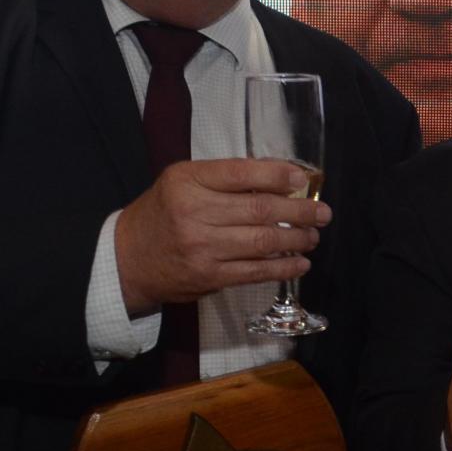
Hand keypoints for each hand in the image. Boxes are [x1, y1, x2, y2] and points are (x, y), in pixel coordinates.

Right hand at [116, 158, 331, 315]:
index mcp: (188, 181)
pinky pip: (255, 271)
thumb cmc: (164, 213)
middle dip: (300, 212)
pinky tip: (300, 262)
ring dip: (296, 240)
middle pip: (259, 210)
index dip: (277, 175)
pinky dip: (283, 267)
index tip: (302, 180)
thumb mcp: (184, 182)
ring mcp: (202, 248)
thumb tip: (282, 177)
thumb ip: (226, 178)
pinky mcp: (209, 276)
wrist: (128, 258)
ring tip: (313, 236)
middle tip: (323, 213)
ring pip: (262, 242)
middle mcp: (194, 212)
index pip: (241, 173)